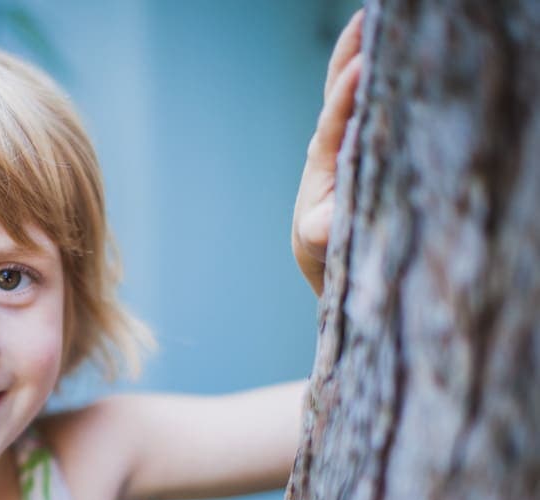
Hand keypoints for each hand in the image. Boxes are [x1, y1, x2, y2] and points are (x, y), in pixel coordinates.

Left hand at [293, 9, 363, 296]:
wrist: (329, 256)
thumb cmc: (325, 248)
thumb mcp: (320, 242)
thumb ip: (320, 232)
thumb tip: (318, 227)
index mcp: (323, 162)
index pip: (334, 122)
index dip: (346, 96)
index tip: (358, 69)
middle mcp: (334, 142)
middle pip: (341, 89)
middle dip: (352, 53)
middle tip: (367, 17)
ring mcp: (351, 139)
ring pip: (358, 88)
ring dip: (369, 53)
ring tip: (379, 19)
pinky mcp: (369, 140)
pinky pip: (379, 100)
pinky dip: (387, 73)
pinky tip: (401, 51)